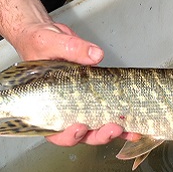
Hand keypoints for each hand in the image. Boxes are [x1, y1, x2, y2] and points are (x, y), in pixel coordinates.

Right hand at [12, 21, 139, 145]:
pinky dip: (121, 119)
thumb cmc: (39, 43)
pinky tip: (134, 123)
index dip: (68, 135)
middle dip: (98, 135)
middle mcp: (64, 109)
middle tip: (113, 127)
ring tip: (129, 129)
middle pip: (80, 135)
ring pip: (96, 128)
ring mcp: (81, 104)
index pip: (54, 131)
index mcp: (45, 104)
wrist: (48, 35)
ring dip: (113, 132)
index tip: (80, 127)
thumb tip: (95, 55)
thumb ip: (71, 49)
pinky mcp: (95, 96)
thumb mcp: (50, 43)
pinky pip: (108, 111)